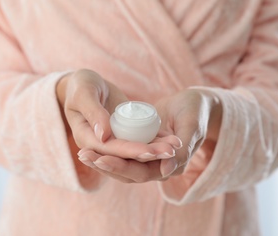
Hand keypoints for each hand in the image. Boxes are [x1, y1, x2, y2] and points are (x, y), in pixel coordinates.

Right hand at [56, 69, 179, 167]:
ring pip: (136, 151)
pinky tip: (173, 140)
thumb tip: (103, 136)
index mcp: (86, 138)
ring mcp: (114, 140)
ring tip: (174, 146)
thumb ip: (92, 112)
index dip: (129, 151)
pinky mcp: (125, 134)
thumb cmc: (81, 85)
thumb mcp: (84, 93)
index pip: (110, 149)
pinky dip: (156, 141)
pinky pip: (141, 140)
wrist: (87, 84)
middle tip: (169, 152)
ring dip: (156, 151)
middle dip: (148, 155)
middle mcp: (101, 144)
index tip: (148, 151)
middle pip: (126, 156)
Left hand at [76, 88, 221, 182]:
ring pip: (121, 164)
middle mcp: (157, 168)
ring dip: (102, 160)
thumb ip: (183, 150)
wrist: (196, 104)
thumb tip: (164, 171)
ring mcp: (148, 159)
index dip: (120, 166)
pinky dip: (108, 150)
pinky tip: (91, 145)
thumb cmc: (196, 112)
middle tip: (83, 155)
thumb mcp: (192, 126)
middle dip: (104, 165)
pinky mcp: (142, 147)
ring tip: (81, 153)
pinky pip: (122, 152)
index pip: (140, 172)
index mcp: (170, 167)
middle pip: (126, 172)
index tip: (100, 158)